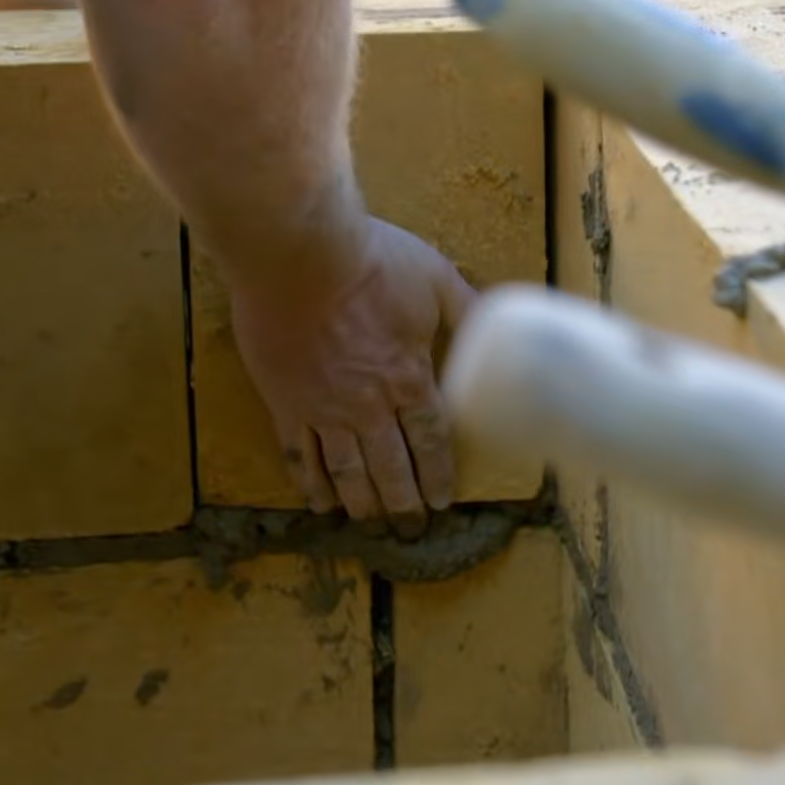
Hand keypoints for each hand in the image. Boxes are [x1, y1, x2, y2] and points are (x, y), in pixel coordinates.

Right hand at [231, 217, 476, 537]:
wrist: (298, 254)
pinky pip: (299, 455)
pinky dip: (311, 484)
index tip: (441, 501)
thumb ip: (467, 309)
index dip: (437, 475)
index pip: (431, 440)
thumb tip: (499, 326)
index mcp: (410, 378)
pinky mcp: (285, 403)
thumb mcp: (435, 277)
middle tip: (410, 530)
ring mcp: (324, 409)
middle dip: (404, 504)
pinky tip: (320, 503)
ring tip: (370, 523)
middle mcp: (369, 405)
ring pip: (347, 471)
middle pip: (391, 467)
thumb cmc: (371, 261)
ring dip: (362, 503)